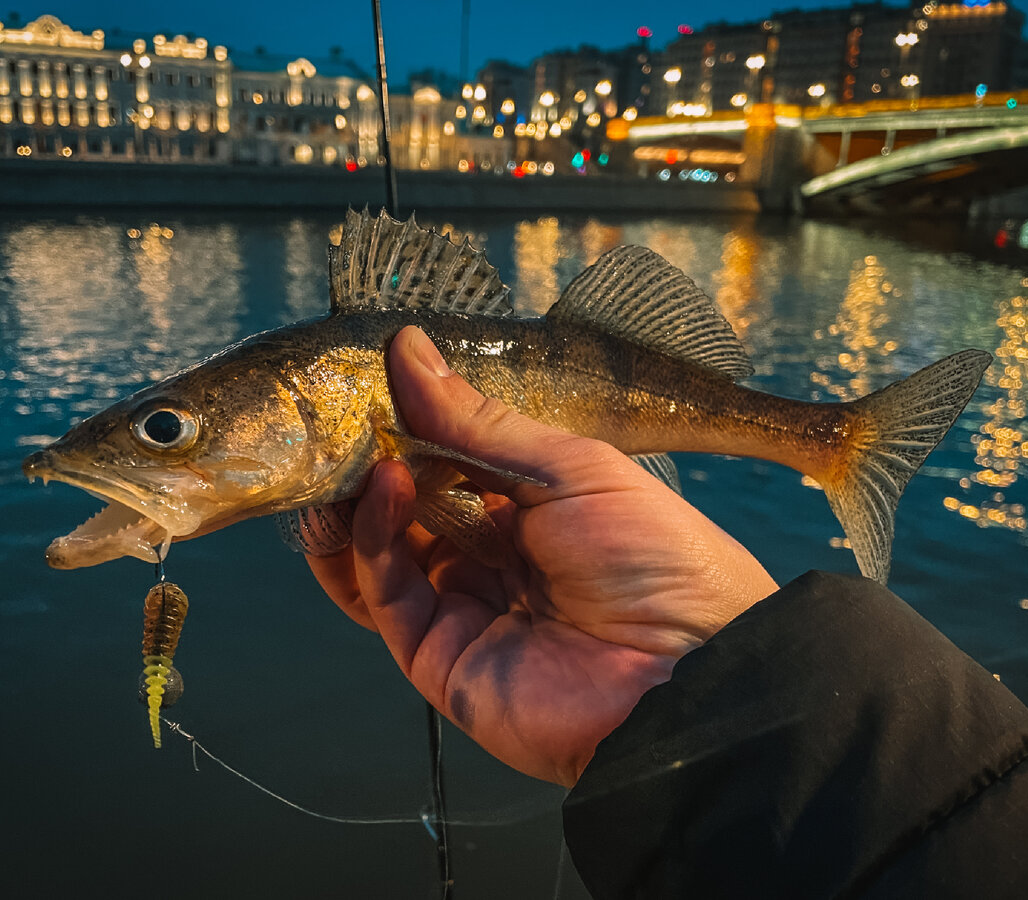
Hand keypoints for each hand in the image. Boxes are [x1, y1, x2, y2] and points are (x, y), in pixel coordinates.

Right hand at [307, 326, 777, 785]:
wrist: (685, 673)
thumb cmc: (649, 554)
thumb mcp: (570, 468)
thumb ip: (477, 422)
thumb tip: (408, 348)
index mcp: (529, 509)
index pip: (447, 460)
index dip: (409, 423)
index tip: (371, 376)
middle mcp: (487, 555)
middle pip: (406, 505)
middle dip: (371, 459)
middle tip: (342, 411)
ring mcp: (459, 606)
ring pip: (380, 550)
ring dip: (357, 500)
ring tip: (351, 450)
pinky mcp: (435, 656)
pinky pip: (384, 595)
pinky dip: (371, 539)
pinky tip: (383, 487)